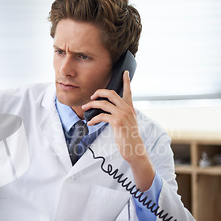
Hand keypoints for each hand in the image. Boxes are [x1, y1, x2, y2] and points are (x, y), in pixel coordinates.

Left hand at [81, 71, 154, 190]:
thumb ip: (120, 114)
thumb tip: (106, 111)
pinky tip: (90, 123)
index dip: (126, 81)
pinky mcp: (117, 122)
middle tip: (91, 96)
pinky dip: (93, 119)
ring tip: (85, 109)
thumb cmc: (128, 137)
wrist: (134, 149)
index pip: (128, 91)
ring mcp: (123, 114)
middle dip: (99, 92)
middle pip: (111, 93)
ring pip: (103, 104)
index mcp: (130, 108)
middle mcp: (127, 109)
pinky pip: (101, 116)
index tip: (124, 72)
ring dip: (91, 105)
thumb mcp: (127, 123)